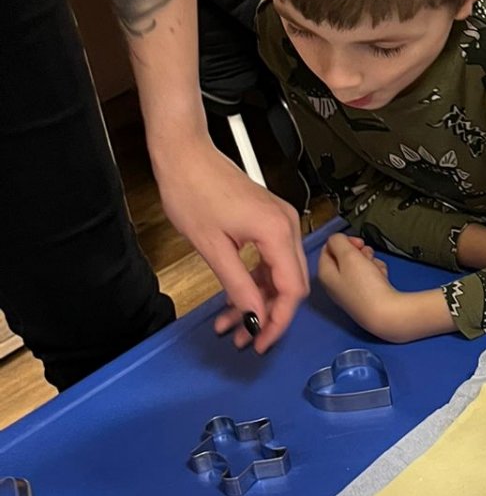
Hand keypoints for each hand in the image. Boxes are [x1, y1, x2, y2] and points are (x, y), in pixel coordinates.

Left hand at [157, 135, 307, 352]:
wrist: (185, 154)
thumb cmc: (193, 190)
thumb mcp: (211, 246)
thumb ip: (237, 283)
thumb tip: (254, 314)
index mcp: (276, 231)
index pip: (292, 289)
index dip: (278, 320)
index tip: (261, 341)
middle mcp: (286, 225)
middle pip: (292, 284)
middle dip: (269, 315)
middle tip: (247, 338)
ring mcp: (280, 221)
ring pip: (281, 274)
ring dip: (260, 300)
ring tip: (234, 323)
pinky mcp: (269, 221)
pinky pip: (271, 260)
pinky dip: (257, 281)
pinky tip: (236, 298)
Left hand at [316, 233, 450, 342]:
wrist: (386, 315)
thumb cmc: (365, 285)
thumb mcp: (348, 257)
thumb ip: (338, 242)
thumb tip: (336, 240)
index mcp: (324, 273)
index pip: (328, 248)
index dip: (344, 241)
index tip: (358, 242)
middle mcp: (334, 284)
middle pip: (344, 257)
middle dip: (359, 253)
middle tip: (368, 255)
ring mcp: (350, 292)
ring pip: (360, 266)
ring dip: (370, 262)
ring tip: (378, 269)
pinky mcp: (365, 298)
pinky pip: (369, 277)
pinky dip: (376, 274)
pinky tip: (382, 278)